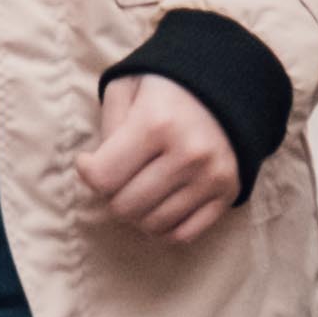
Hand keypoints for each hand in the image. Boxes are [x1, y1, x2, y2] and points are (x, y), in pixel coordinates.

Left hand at [76, 73, 242, 243]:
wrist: (229, 82)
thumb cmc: (166, 87)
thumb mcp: (127, 87)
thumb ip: (106, 128)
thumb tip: (94, 172)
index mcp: (157, 124)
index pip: (102, 178)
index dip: (88, 172)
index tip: (90, 160)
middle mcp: (188, 154)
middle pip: (125, 207)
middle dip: (112, 195)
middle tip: (119, 176)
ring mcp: (211, 177)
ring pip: (152, 225)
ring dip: (137, 213)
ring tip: (139, 188)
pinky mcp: (227, 193)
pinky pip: (183, 235)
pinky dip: (164, 228)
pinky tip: (158, 206)